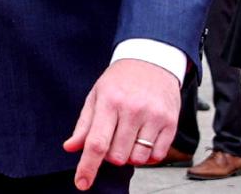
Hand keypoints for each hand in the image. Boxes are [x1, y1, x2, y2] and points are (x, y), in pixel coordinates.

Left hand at [63, 59, 180, 188]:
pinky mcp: (170, 122)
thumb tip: (70, 147)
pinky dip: (148, 155)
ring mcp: (154, 116)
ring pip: (137, 159)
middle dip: (111, 155)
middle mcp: (133, 109)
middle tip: (114, 137)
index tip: (82, 183)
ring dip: (130, 155)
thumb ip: (84, 124)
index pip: (96, 143)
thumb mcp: (97, 95)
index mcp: (110, 101)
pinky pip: (157, 156)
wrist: (152, 59)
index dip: (88, 167)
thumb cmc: (121, 80)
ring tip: (130, 136)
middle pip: (117, 156)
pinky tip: (144, 138)